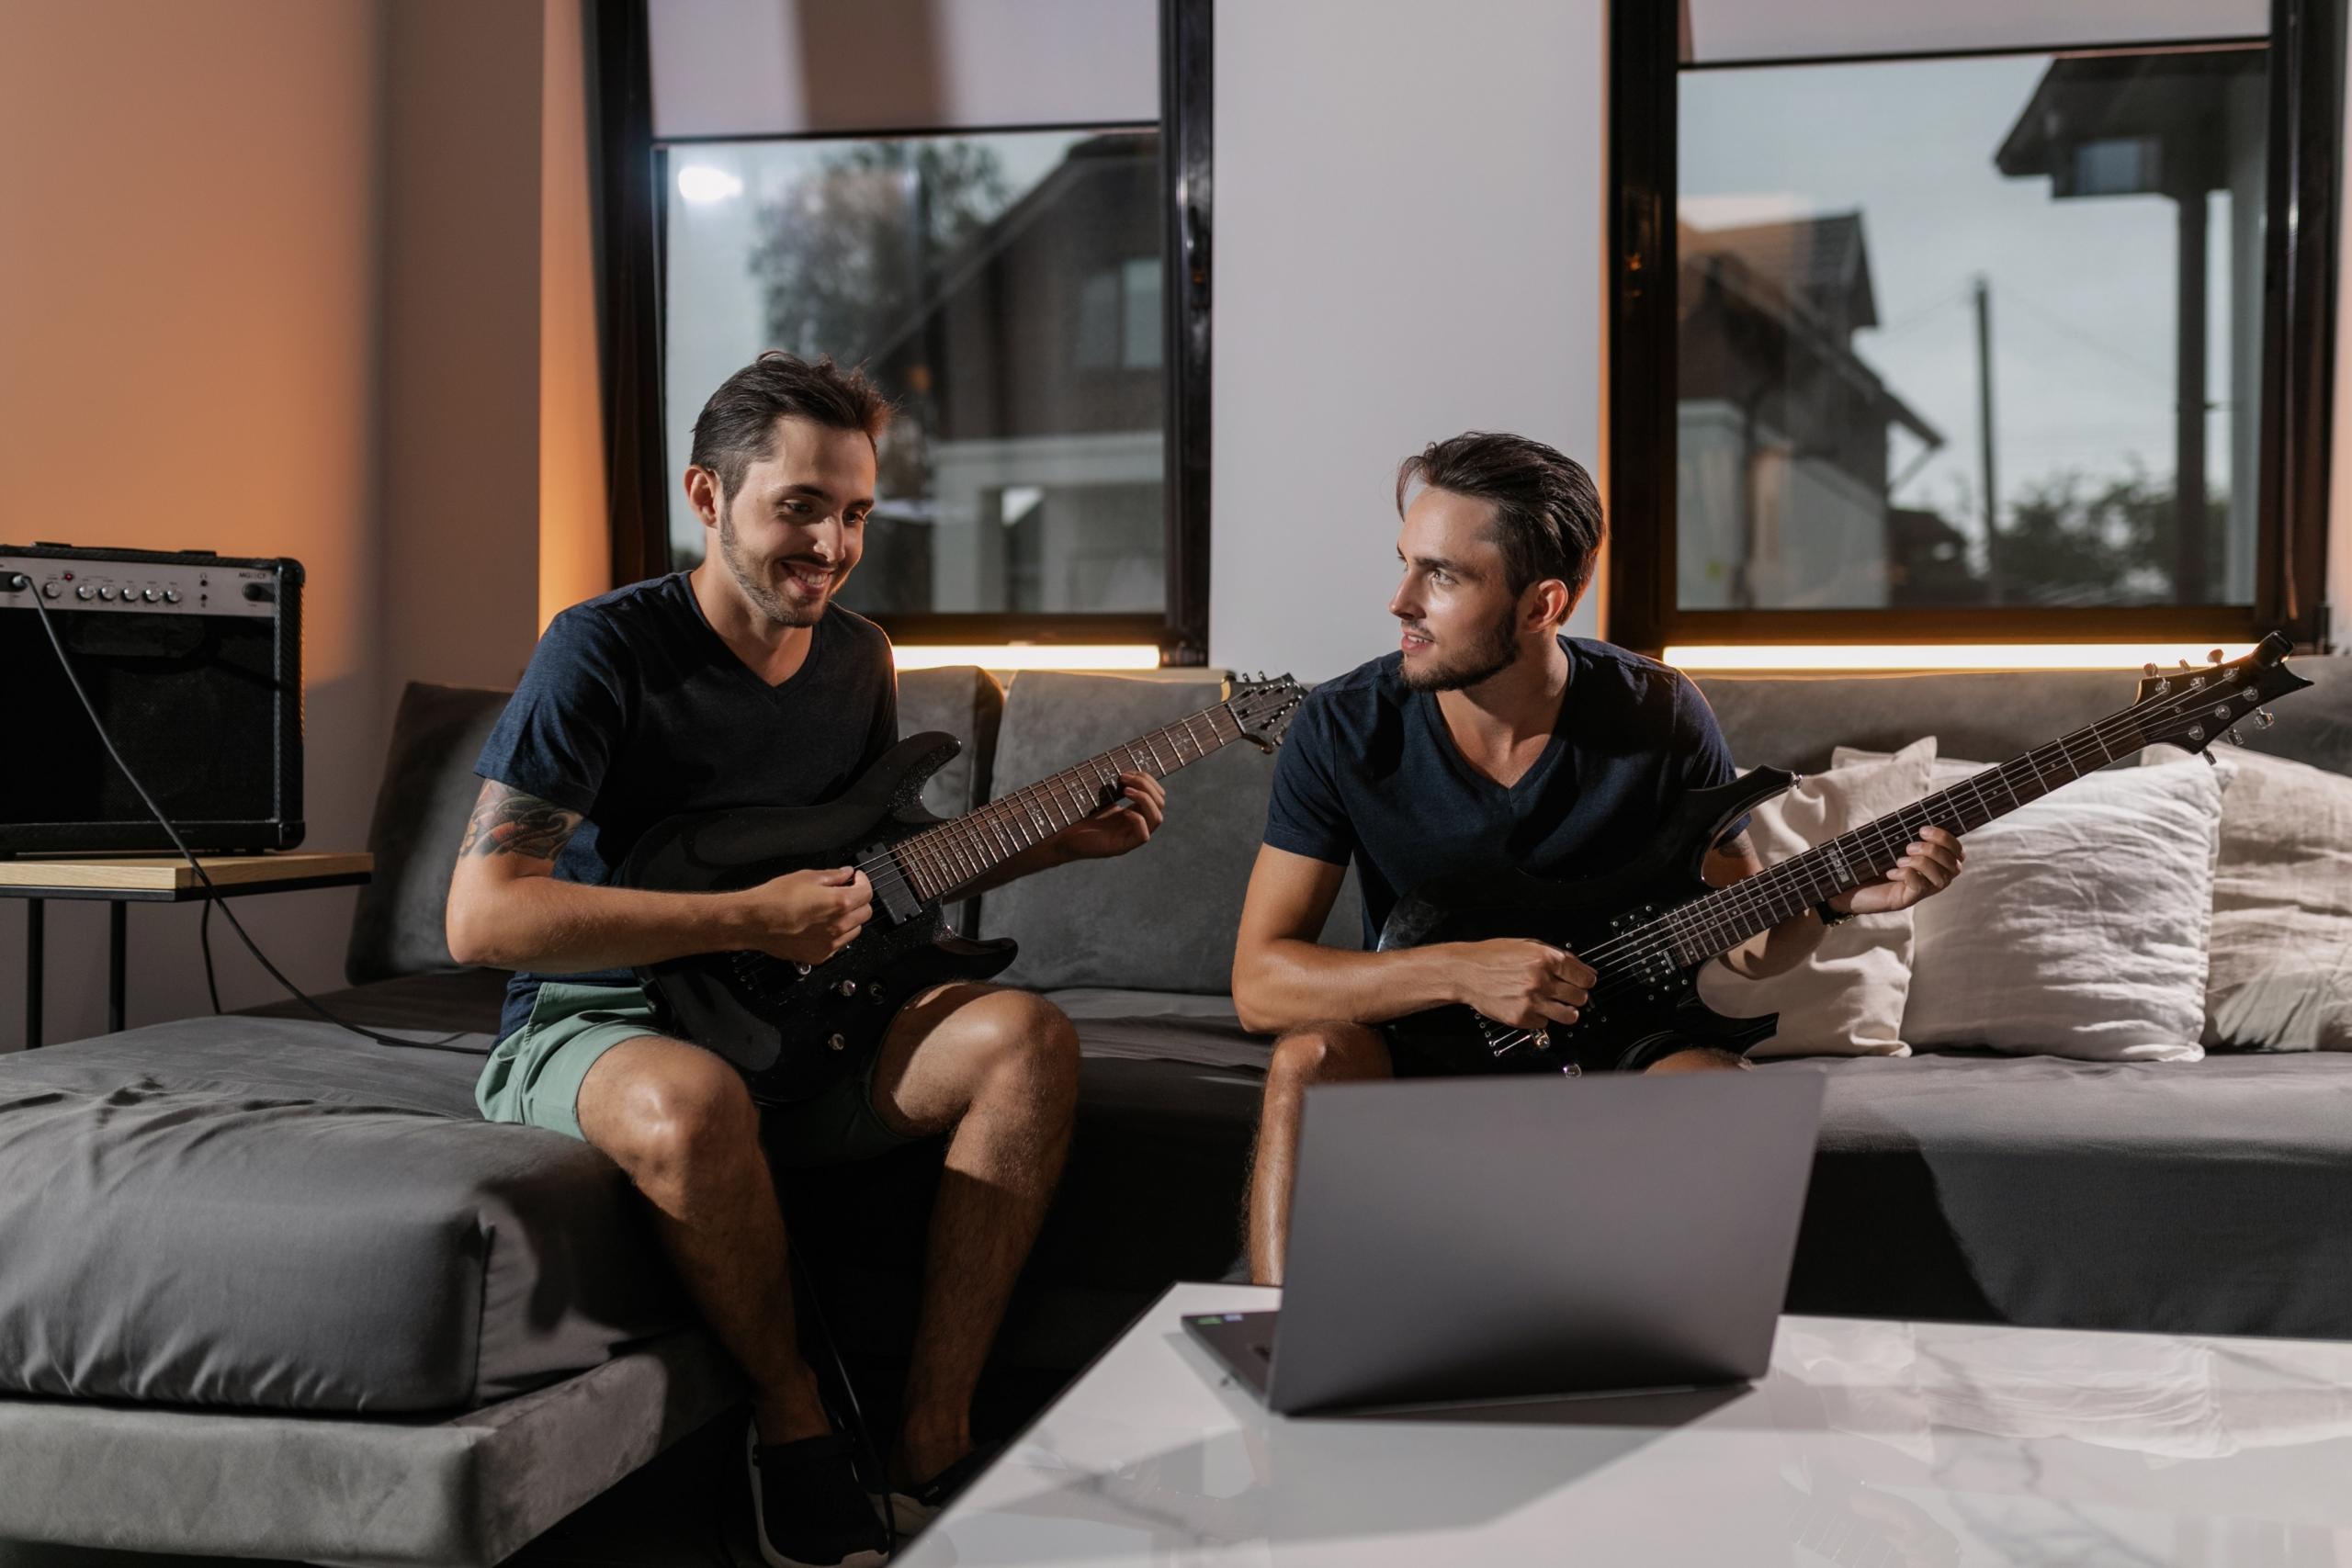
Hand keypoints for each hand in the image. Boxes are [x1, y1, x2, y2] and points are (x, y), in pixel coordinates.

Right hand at [736, 867, 871, 964]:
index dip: (863, 881)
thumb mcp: (806, 877)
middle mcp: (839, 926)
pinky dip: (836, 935)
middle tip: (846, 891)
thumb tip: (845, 873)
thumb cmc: (774, 899)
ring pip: (855, 930)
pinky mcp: (820, 956)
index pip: (867, 893)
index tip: (856, 878)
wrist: (753, 922)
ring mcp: (831, 944)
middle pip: (865, 913)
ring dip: (850, 919)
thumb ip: (832, 876)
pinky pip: (838, 945)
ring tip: (832, 910)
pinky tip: (822, 925)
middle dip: (859, 900)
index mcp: (840, 903)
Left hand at [1049, 771, 1166, 861]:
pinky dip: (1138, 820)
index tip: (1127, 772)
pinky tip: (1125, 811)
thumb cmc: (1078, 815)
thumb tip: (1126, 767)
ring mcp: (1130, 837)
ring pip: (1156, 819)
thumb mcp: (1101, 797)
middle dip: (1146, 785)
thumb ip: (1115, 786)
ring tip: (1125, 790)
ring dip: (1145, 799)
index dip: (1147, 780)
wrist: (1062, 836)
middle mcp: (1137, 825)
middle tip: (1123, 778)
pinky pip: (1143, 836)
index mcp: (1134, 812)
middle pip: (1160, 803)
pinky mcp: (1121, 847)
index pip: (1157, 795)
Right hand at [1447, 939, 1594, 1030]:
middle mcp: (1541, 980)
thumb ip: (1555, 955)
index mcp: (1545, 958)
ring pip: (1569, 1015)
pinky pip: (1545, 1023)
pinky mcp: (1522, 1017)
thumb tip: (1580, 968)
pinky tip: (1531, 1006)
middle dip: (1576, 995)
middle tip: (1568, 993)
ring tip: (1557, 1005)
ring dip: (1566, 1011)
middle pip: (1580, 997)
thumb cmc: (1492, 956)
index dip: (1587, 980)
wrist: (1465, 972)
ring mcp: (1532, 1001)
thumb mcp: (1526, 945)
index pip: (1584, 976)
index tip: (1586, 982)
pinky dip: (1541, 1016)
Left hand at [1829, 825, 1963, 916]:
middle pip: (1955, 865)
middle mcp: (1933, 878)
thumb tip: (1915, 815)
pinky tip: (1891, 872)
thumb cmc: (1867, 862)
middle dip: (1935, 850)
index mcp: (1933, 862)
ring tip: (1900, 858)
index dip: (1947, 839)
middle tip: (1909, 846)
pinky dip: (1908, 875)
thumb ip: (1903, 833)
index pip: (1958, 852)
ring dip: (1923, 863)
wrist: (1843, 886)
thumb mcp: (1888, 844)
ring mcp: (1921, 891)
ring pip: (1942, 878)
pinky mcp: (1906, 900)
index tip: (1922, 829)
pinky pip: (1920, 887)